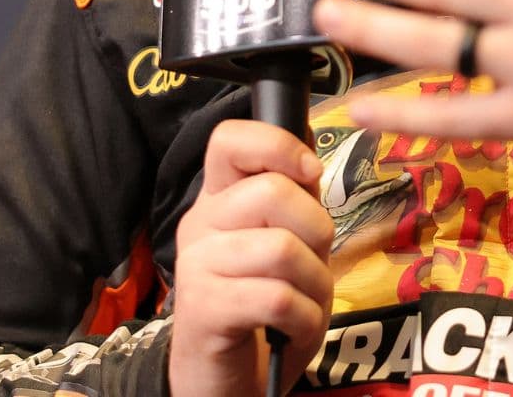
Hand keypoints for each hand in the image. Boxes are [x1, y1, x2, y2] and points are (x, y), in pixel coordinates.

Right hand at [169, 121, 334, 396]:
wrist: (226, 378)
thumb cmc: (263, 307)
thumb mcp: (286, 245)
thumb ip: (294, 201)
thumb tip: (308, 146)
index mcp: (219, 200)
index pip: (230, 139)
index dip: (278, 145)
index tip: (309, 173)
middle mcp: (200, 224)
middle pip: (273, 192)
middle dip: (317, 229)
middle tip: (312, 261)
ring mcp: (196, 266)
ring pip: (282, 249)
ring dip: (315, 283)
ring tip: (305, 302)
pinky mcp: (203, 309)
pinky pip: (277, 299)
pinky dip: (305, 319)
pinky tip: (294, 328)